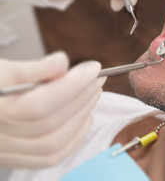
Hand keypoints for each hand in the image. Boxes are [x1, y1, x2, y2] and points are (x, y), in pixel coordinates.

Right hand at [0, 52, 105, 167]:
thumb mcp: (4, 70)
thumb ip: (33, 69)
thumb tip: (62, 62)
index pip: (38, 105)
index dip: (71, 86)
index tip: (93, 68)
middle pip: (50, 123)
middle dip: (81, 96)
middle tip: (97, 77)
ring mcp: (7, 153)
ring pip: (53, 143)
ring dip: (81, 115)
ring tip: (93, 92)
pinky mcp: (19, 158)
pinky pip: (52, 156)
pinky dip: (74, 137)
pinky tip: (85, 116)